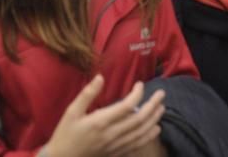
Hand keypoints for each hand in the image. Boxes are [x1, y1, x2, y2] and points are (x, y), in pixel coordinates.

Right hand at [42, 76, 165, 156]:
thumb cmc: (65, 134)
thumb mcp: (71, 111)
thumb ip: (87, 94)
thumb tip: (100, 77)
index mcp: (101, 121)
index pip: (126, 106)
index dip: (137, 94)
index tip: (140, 84)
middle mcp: (112, 134)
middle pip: (139, 119)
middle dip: (152, 105)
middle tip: (161, 94)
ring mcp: (116, 145)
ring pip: (141, 132)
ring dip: (153, 119)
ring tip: (162, 108)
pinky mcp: (116, 153)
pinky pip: (137, 145)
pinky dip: (148, 136)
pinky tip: (156, 129)